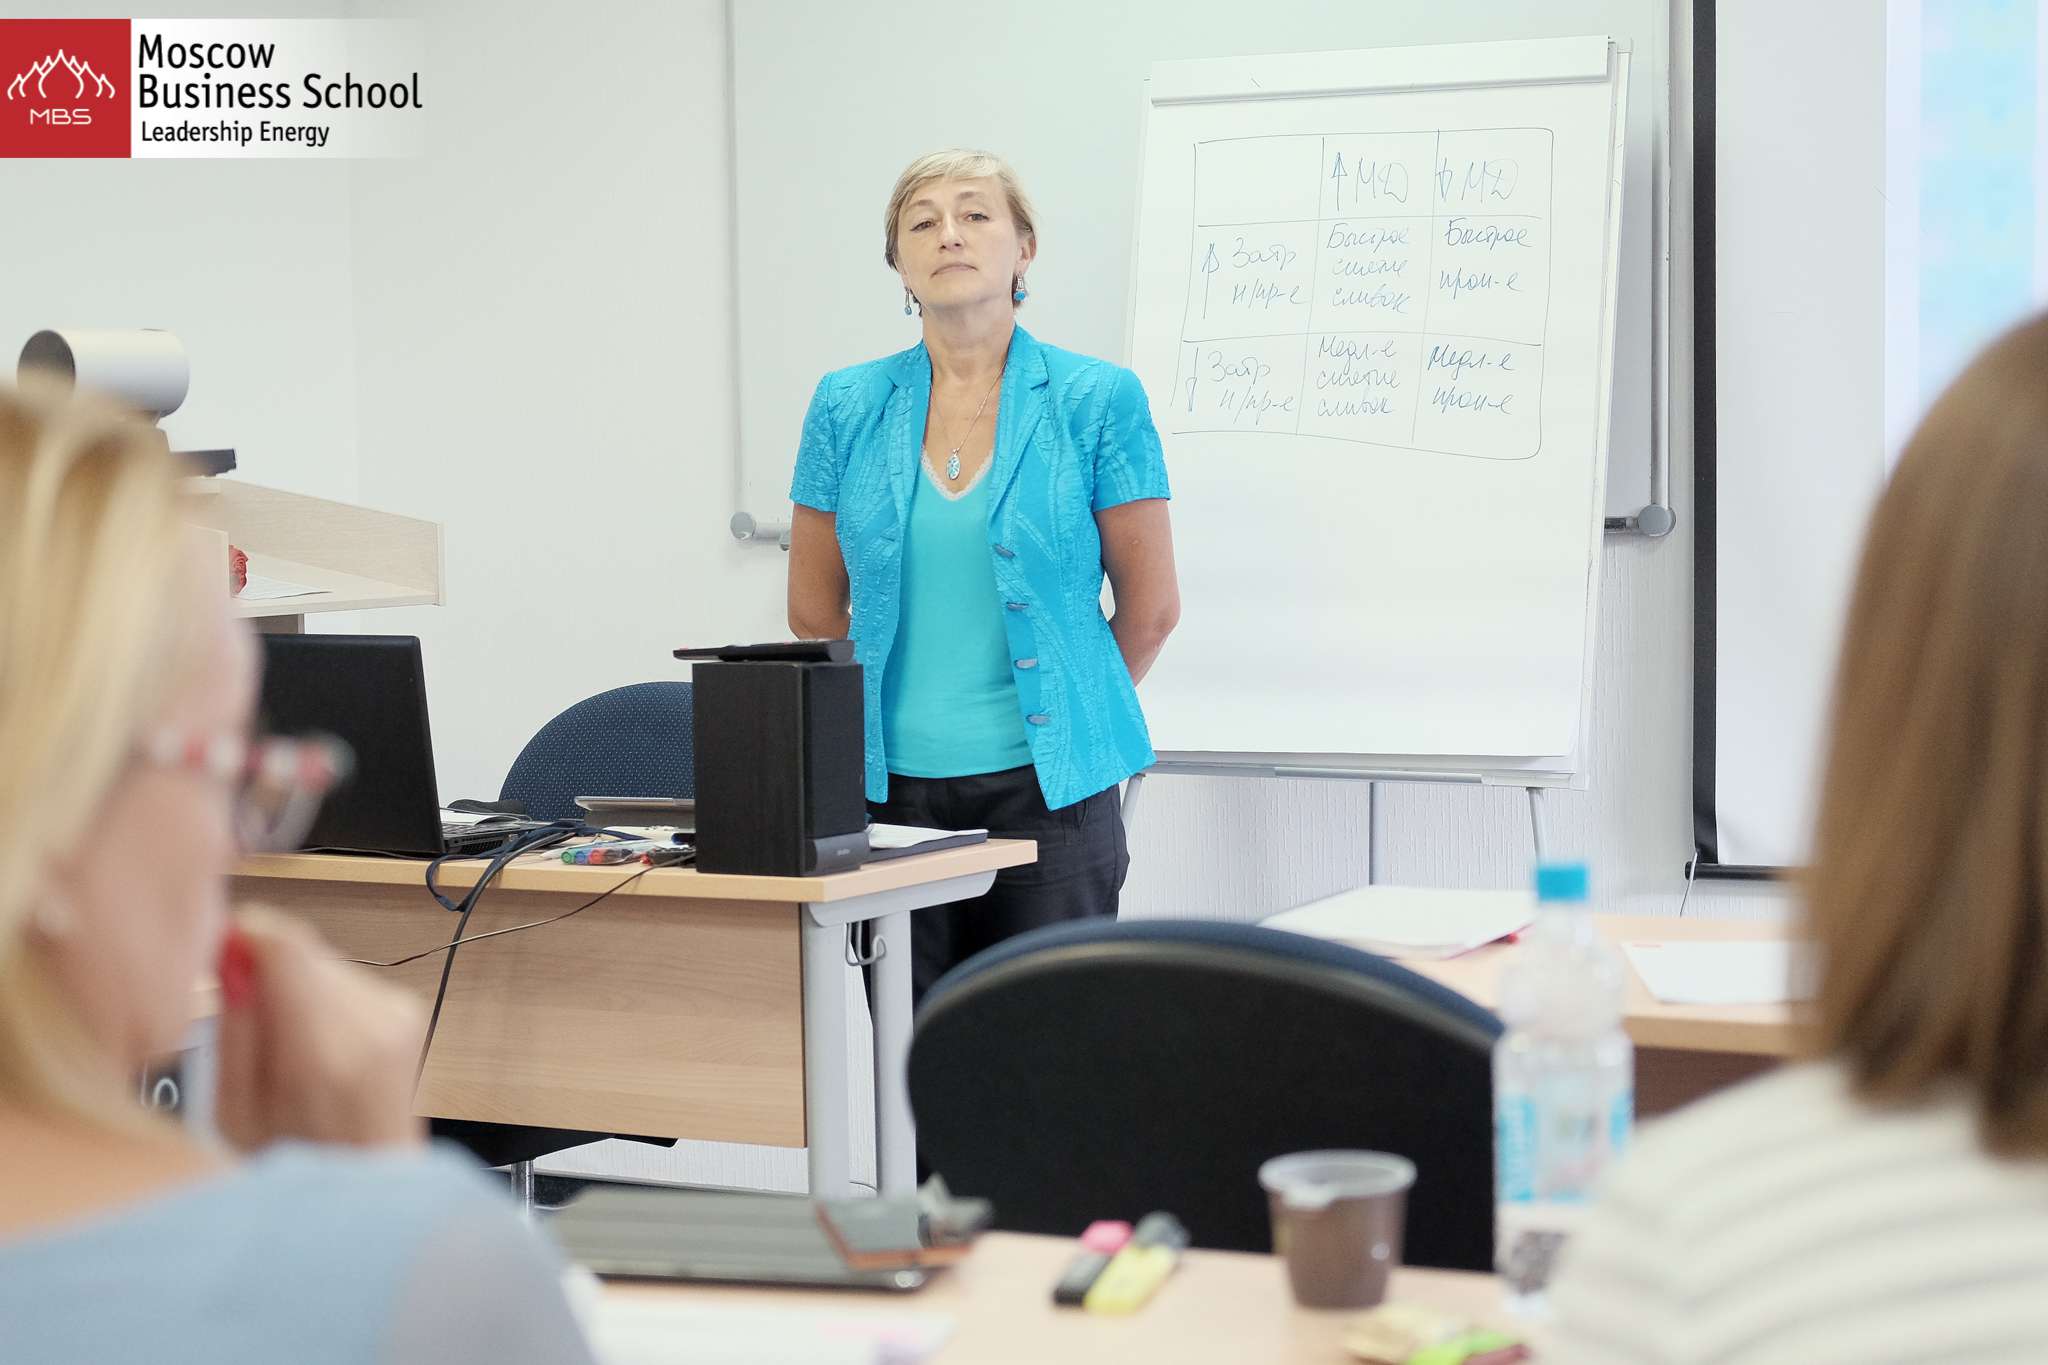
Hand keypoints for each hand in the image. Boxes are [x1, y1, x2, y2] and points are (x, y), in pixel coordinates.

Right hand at [212, 908, 425, 1151]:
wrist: (372, 1182)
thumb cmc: (296, 1161)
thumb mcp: (238, 1112)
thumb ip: (236, 1028)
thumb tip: (232, 956)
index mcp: (326, 1054)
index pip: (287, 947)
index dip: (245, 934)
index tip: (215, 945)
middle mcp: (373, 1023)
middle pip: (303, 951)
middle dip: (265, 970)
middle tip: (239, 1015)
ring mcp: (399, 1013)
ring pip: (324, 962)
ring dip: (294, 988)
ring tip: (283, 1050)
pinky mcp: (408, 1010)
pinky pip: (348, 981)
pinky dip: (322, 1002)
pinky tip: (316, 1049)